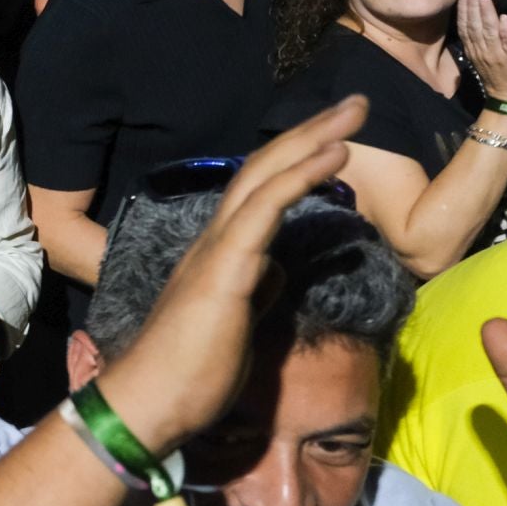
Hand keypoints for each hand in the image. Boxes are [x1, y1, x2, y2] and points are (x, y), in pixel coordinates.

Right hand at [93, 97, 368, 453]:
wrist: (150, 402)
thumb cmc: (189, 376)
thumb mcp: (236, 324)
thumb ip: (255, 290)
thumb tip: (277, 270)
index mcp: (218, 254)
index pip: (260, 191)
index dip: (297, 159)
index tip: (337, 139)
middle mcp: (214, 239)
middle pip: (263, 168)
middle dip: (312, 132)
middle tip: (355, 103)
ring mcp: (218, 249)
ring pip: (265, 175)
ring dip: (314, 137)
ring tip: (356, 111)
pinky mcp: (226, 267)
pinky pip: (266, 208)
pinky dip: (301, 174)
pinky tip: (335, 153)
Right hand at [457, 0, 506, 104]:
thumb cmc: (500, 77)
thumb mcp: (482, 60)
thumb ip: (477, 44)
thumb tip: (470, 27)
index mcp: (474, 51)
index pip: (466, 28)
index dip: (463, 12)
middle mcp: (483, 52)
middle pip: (475, 27)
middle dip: (472, 7)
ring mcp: (497, 55)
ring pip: (489, 32)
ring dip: (486, 14)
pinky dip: (506, 31)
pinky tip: (504, 18)